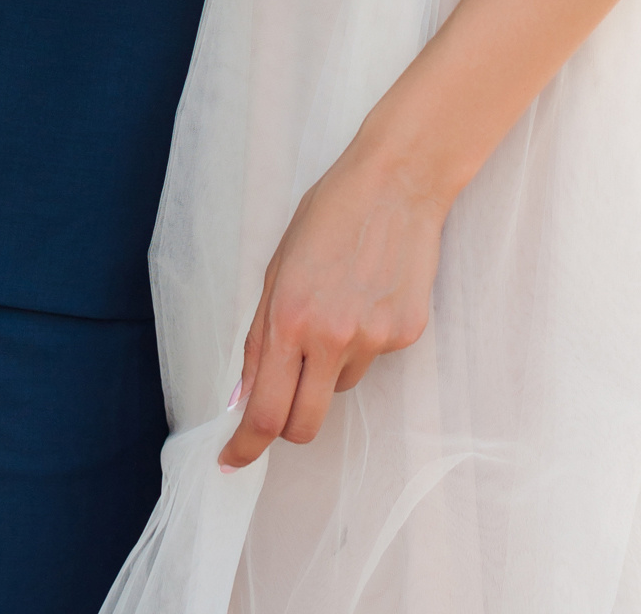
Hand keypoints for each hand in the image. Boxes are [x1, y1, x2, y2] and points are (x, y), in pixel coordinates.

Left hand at [218, 125, 451, 469]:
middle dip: (287, 425)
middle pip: (304, 424)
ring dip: (329, 365)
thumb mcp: (277, 268)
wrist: (398, 181)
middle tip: (284, 399)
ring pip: (340, 384)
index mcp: (290, 317)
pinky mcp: (407, 334)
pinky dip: (364, 339)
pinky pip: (374, 358)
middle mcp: (332, 335)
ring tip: (339, 303)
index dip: (246, 445)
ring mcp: (375, 338)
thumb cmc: (330, 213)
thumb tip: (243, 397)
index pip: (265, 410)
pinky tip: (369, 292)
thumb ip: (260, 338)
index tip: (234, 460)